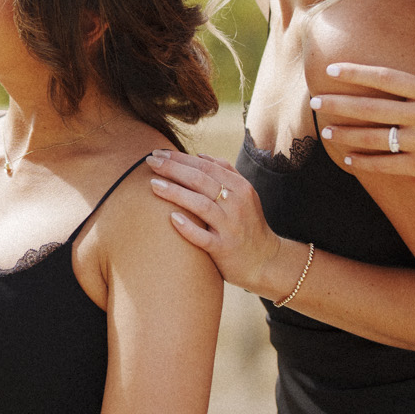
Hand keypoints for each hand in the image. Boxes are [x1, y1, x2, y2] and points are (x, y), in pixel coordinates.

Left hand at [146, 149, 283, 294]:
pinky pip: (203, 237)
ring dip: (175, 193)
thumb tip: (200, 156)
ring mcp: (230, 227)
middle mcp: (236, 204)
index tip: (158, 152)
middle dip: (172, 168)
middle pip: (201, 180)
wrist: (265, 260)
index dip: (180, 158)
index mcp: (240, 187)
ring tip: (153, 184)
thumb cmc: (247, 224)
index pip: (206, 166)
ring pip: (201, 205)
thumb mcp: (244, 194)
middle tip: (149, 162)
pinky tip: (172, 218)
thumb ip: (226, 173)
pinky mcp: (224, 248)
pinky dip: (188, 227)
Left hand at [309, 29, 414, 202]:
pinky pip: (387, 165)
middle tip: (314, 101)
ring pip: (375, 138)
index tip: (333, 70)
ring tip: (325, 129)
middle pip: (374, 108)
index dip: (358, 74)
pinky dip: (365, 163)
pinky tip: (348, 159)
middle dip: (340, 104)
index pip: (389, 79)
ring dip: (347, 134)